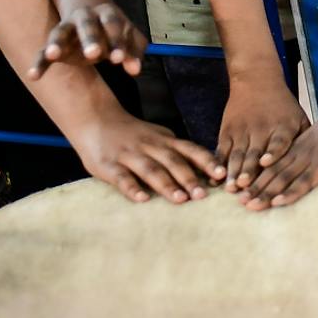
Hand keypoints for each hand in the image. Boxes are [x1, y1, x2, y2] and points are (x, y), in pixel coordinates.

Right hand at [33, 1, 148, 78]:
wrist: (88, 8)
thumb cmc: (112, 29)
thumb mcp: (129, 37)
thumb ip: (133, 52)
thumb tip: (135, 70)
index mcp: (107, 14)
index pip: (113, 25)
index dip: (117, 41)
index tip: (119, 60)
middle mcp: (85, 17)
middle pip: (87, 25)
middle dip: (90, 38)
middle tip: (94, 54)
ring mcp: (67, 28)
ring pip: (60, 32)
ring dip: (57, 43)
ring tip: (53, 55)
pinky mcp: (54, 43)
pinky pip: (43, 51)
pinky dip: (39, 62)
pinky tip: (33, 75)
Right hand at [68, 110, 223, 203]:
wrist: (95, 118)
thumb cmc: (133, 135)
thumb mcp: (158, 137)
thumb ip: (178, 152)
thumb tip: (206, 173)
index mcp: (165, 140)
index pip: (190, 150)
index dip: (206, 162)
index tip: (222, 175)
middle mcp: (150, 146)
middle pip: (173, 161)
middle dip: (189, 178)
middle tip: (203, 195)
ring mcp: (129, 155)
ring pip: (151, 169)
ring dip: (167, 185)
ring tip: (180, 199)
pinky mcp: (109, 165)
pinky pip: (122, 177)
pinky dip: (132, 188)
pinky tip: (142, 199)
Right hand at [216, 77, 309, 192]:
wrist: (256, 80)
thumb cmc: (283, 106)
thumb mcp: (298, 117)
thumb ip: (305, 140)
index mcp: (283, 127)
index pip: (279, 141)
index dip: (272, 152)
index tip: (265, 162)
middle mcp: (261, 129)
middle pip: (254, 153)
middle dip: (248, 172)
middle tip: (244, 190)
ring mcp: (243, 131)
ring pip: (237, 154)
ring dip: (233, 172)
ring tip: (231, 189)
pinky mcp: (227, 131)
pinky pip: (222, 151)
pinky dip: (219, 165)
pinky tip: (217, 179)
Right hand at [241, 78, 317, 209]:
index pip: (307, 178)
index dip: (293, 191)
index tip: (277, 203)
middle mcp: (308, 153)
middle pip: (285, 175)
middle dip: (266, 191)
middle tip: (249, 205)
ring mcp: (300, 148)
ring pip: (275, 168)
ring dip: (258, 183)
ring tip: (242, 198)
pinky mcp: (295, 145)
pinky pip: (275, 160)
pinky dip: (260, 171)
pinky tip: (247, 181)